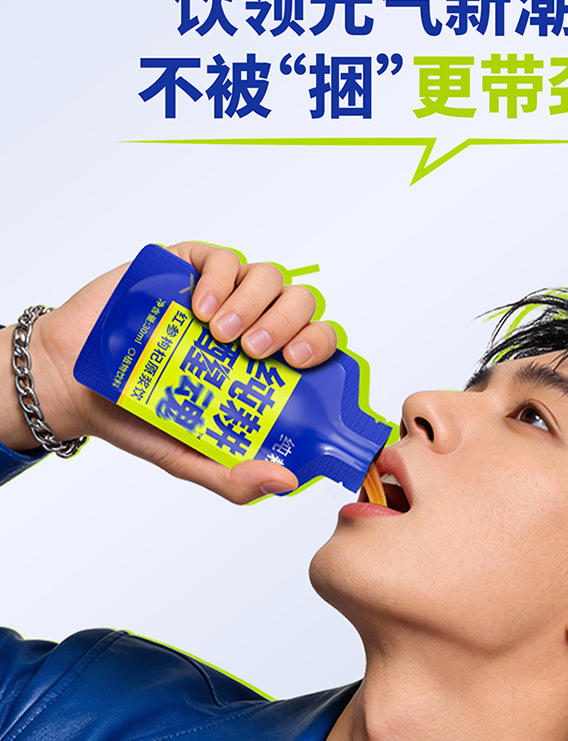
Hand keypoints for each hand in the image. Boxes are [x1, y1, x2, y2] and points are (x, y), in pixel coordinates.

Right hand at [2, 243, 337, 500]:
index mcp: (262, 368)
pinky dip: (220, 278)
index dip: (321, 346)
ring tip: (220, 334)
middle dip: (290, 323)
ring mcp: (220, 294)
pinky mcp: (185, 268)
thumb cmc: (134, 417)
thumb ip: (233, 476)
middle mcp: (250, 326)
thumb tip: (285, 482)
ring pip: (268, 276)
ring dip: (255, 302)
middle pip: (300, 305)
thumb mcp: (188, 458)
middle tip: (256, 352)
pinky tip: (200, 308)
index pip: (315, 346)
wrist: (72, 383)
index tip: (299, 362)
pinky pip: (222, 258)